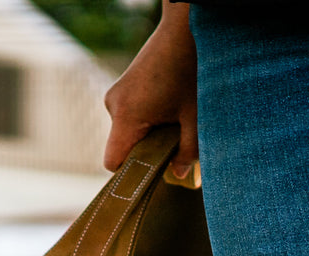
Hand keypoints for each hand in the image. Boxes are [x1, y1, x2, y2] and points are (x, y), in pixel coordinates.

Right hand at [103, 2, 197, 178]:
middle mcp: (114, 104)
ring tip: (175, 114)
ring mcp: (117, 92)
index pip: (112, 162)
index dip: (131, 172)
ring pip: (127, 129)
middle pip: (121, 146)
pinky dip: (147, 116)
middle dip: (146, 149)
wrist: (186, 26)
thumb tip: (178, 175)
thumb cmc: (192, 68)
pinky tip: (169, 102)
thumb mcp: (196, 116)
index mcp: (126, 116)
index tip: (155, 169)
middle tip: (175, 139)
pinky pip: (130, 113)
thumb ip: (188, 151)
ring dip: (149, 130)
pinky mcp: (124, 84)